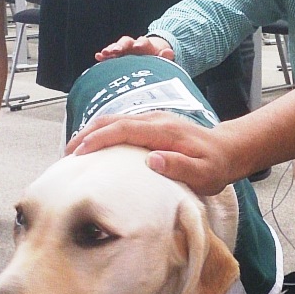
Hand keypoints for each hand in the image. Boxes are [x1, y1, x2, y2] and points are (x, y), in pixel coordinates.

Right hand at [66, 112, 240, 195]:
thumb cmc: (215, 165)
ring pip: (114, 120)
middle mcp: (155, 119)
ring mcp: (152, 119)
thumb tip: (152, 160)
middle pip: (113, 120)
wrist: (228, 149)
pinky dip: (102, 133)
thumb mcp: (204, 173)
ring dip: (91, 132)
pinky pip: (121, 125)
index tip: (80, 152)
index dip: (100, 139)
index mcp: (164, 130)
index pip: (125, 129)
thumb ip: (180, 167)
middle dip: (86, 134)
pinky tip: (92, 147)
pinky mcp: (150, 125)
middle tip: (66, 153)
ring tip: (72, 151)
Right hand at [95, 35, 174, 61]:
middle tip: (116, 50)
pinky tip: (97, 57)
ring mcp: (124, 50)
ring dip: (110, 50)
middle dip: (121, 45)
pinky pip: (109, 55)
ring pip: (116, 47)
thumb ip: (165, 57)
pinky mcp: (117, 56)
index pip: (143, 42)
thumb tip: (169, 52)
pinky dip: (104, 56)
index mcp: (146, 46)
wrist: (150, 56)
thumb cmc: (156, 60)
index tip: (138, 46)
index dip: (140, 43)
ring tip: (103, 54)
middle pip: (127, 42)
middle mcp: (133, 45)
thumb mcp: (163, 59)